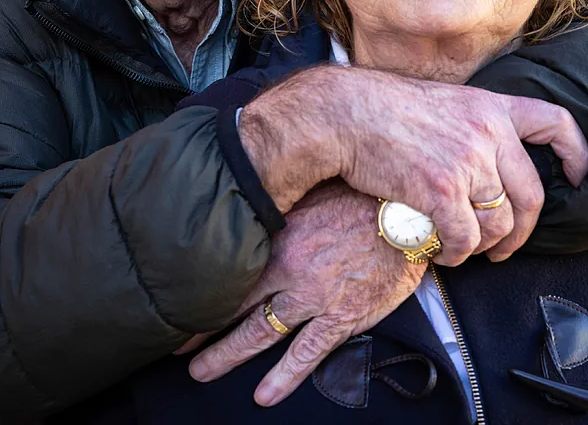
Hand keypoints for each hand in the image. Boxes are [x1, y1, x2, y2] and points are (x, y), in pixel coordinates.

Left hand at [186, 182, 423, 405]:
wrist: (410, 216)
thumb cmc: (363, 195)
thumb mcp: (314, 194)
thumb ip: (283, 209)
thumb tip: (254, 202)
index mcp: (279, 239)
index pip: (230, 271)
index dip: (201, 291)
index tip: (178, 304)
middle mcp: (289, 272)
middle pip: (236, 307)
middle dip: (203, 330)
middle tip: (177, 348)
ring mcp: (315, 298)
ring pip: (261, 333)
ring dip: (228, 354)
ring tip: (202, 371)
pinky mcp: (343, 317)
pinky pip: (308, 353)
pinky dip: (285, 376)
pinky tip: (264, 394)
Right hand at [241, 65, 587, 263]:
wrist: (342, 114)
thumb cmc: (379, 109)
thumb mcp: (441, 101)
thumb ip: (469, 125)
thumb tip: (484, 166)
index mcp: (490, 107)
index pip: (556, 124)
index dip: (575, 155)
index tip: (576, 178)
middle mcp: (488, 133)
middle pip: (532, 194)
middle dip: (521, 231)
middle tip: (503, 247)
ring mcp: (467, 162)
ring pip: (499, 224)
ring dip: (484, 247)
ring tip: (462, 250)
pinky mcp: (442, 190)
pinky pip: (465, 240)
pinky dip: (455, 255)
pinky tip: (440, 253)